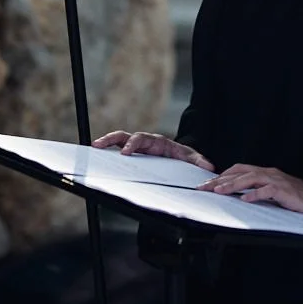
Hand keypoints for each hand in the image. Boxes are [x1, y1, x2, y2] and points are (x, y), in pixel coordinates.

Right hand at [93, 130, 213, 169]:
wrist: (179, 155)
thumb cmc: (182, 156)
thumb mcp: (190, 158)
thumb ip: (199, 161)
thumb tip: (209, 166)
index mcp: (156, 141)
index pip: (141, 139)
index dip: (132, 144)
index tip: (125, 153)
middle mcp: (144, 142)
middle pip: (125, 136)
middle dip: (111, 140)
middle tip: (99, 145)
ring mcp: (137, 148)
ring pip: (118, 141)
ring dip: (106, 143)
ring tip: (93, 148)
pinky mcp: (133, 154)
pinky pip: (118, 150)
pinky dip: (109, 153)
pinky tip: (99, 160)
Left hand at [202, 164, 302, 215]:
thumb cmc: (292, 198)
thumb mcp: (270, 192)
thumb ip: (256, 190)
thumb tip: (235, 195)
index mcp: (264, 172)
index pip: (239, 169)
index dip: (223, 175)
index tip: (207, 184)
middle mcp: (269, 173)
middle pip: (241, 173)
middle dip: (221, 180)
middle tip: (205, 188)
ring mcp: (276, 180)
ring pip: (251, 179)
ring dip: (233, 185)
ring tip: (219, 191)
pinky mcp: (284, 190)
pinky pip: (268, 190)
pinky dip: (255, 194)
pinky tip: (244, 199)